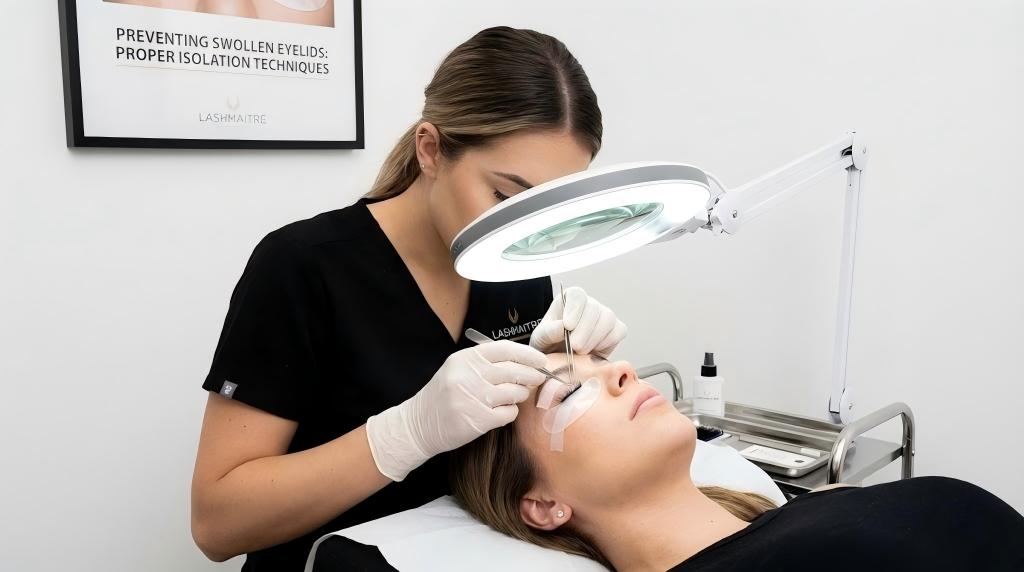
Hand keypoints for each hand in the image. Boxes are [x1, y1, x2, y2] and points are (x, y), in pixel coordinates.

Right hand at [365, 341, 546, 480]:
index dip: (528, 354)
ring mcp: (473, 399)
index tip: (541, 360)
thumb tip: (522, 359)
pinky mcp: (478, 421)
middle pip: (514, 371)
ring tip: (513, 396)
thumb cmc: (444, 394)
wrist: (419, 424)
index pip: (505, 349)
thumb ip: (484, 361)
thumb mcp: (457, 368)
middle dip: (532, 375)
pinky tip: (501, 411)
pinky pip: (509, 413)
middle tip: (537, 378)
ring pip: (515, 392)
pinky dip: (510, 412)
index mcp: (465, 359)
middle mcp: (469, 376)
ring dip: (520, 395)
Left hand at [530, 286, 626, 356]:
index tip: (567, 326)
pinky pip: (618, 332)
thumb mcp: (541, 339)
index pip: (577, 295)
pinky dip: (606, 343)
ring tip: (580, 351)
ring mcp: (604, 316)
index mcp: (569, 299)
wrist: (561, 361)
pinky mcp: (616, 330)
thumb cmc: (549, 345)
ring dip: (594, 338)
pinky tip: (593, 351)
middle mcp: (589, 304)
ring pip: (608, 319)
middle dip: (584, 330)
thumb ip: (549, 332)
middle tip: (574, 346)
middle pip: (594, 308)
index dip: (575, 309)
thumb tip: (562, 326)